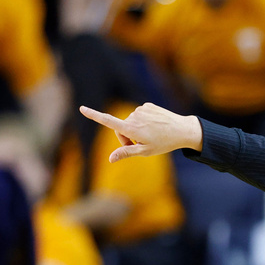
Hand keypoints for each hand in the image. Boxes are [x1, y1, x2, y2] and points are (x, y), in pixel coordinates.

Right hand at [79, 104, 202, 161]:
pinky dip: (143, 122)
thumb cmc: (164, 143)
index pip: (108, 121)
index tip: (81, 108)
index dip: (93, 115)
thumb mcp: (145, 152)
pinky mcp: (147, 105)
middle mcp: (134, 116)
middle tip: (141, 145)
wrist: (183, 129)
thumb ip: (126, 153)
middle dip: (127, 137)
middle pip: (121, 128)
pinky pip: (139, 115)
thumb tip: (110, 159)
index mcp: (131, 128)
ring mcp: (141, 109)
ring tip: (151, 135)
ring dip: (136, 129)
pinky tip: (155, 126)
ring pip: (130, 121)